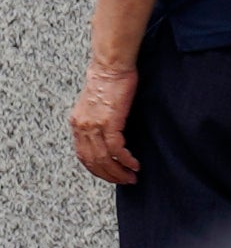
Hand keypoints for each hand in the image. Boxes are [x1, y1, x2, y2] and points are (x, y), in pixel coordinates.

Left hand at [70, 65, 136, 186]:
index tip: (111, 176)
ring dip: (119, 171)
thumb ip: (98, 120)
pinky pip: (117, 149)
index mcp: (77, 123)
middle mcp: (82, 126)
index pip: (83, 155)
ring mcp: (94, 125)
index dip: (97, 170)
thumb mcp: (97, 104)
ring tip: (132, 177)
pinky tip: (135, 164)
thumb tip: (109, 134)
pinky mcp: (109, 122)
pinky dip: (126, 160)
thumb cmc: (109, 79)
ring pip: (104, 158)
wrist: (111, 66)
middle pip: (93, 161)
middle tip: (125, 181)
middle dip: (110, 175)